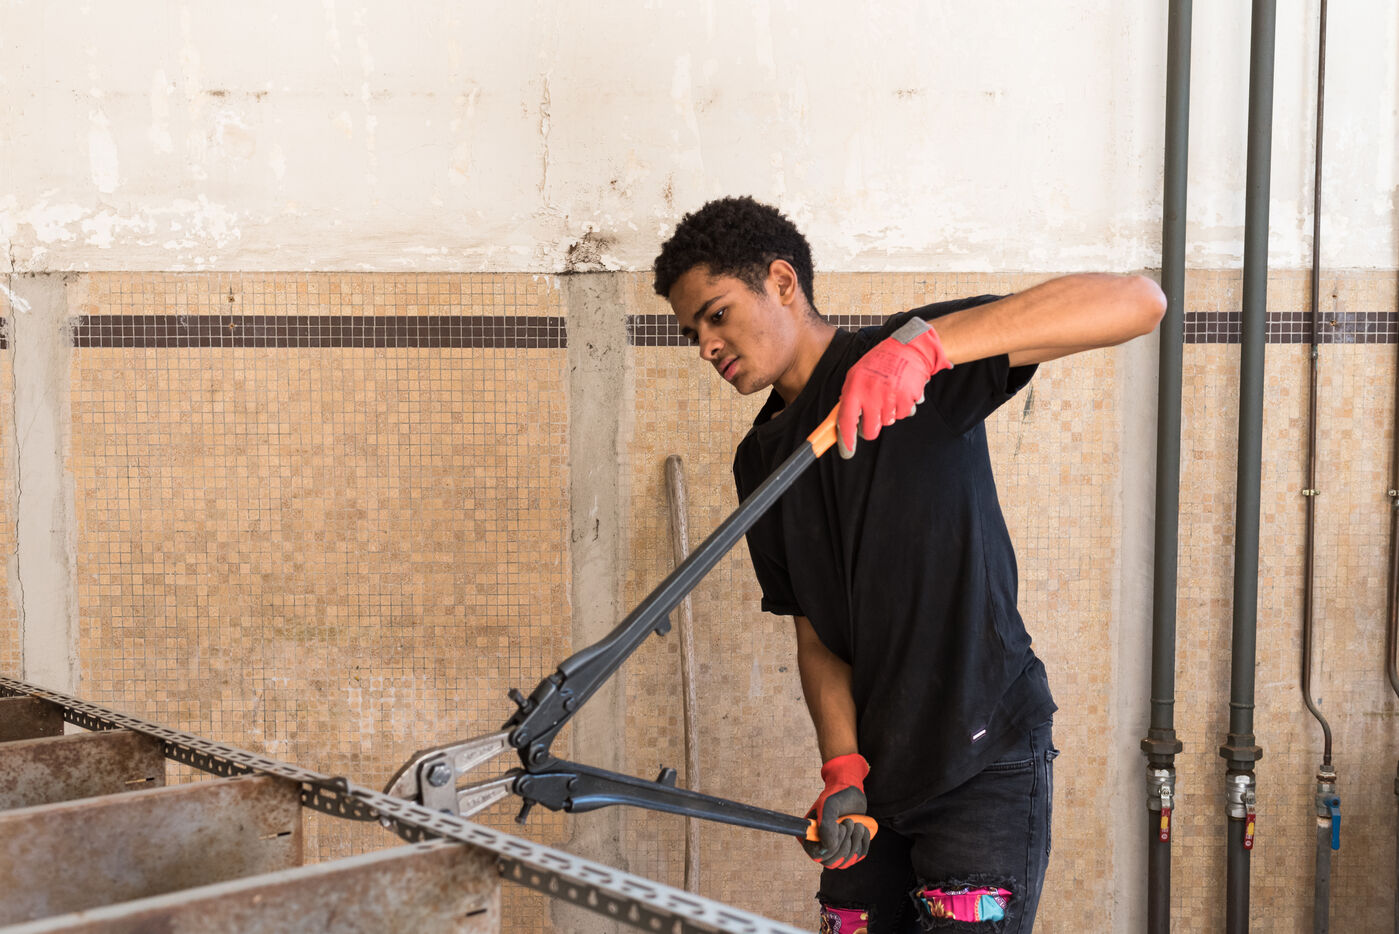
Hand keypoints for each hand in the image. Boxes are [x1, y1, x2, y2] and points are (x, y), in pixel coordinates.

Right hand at [800, 753, 873, 868]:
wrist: (851, 791)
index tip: (839, 828)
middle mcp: (820, 846)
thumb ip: (826, 827)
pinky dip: (864, 841)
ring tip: (855, 822)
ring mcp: (836, 849)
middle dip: (844, 842)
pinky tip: (862, 827)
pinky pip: (859, 856)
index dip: (830, 848)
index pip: (817, 856)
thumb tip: (828, 847)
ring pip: (846, 861)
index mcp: (809, 836)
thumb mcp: (829, 807)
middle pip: (832, 862)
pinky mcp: (850, 848)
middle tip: (848, 822)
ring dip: (855, 840)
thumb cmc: (836, 796)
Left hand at [837, 318, 950, 457]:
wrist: (908, 348)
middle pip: (869, 430)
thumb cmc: (880, 362)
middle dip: (871, 429)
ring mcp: (890, 396)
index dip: (845, 439)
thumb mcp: (857, 374)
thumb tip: (841, 421)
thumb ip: (849, 396)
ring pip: (888, 422)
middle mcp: (871, 393)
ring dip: (888, 413)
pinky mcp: (907, 397)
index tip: (846, 451)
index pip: (845, 420)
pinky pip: (904, 415)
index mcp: (854, 387)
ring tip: (889, 393)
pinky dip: (903, 407)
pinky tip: (901, 392)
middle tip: (874, 418)